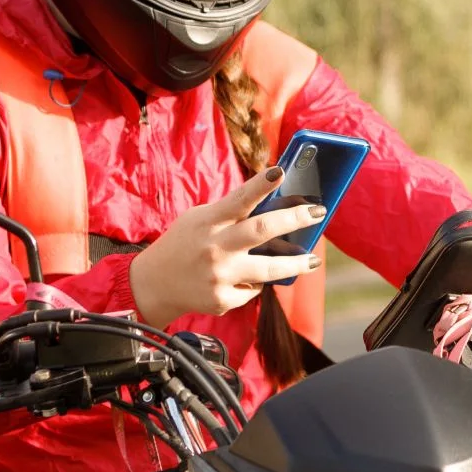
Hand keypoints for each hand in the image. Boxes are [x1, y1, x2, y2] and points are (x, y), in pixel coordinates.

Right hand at [129, 166, 324, 326]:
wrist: (154, 285)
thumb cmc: (185, 243)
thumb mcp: (199, 220)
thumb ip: (229, 214)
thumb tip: (275, 207)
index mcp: (207, 222)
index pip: (238, 199)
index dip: (260, 185)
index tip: (281, 171)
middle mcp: (214, 248)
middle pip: (262, 231)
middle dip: (294, 219)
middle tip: (318, 212)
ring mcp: (219, 276)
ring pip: (268, 270)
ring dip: (295, 264)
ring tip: (312, 261)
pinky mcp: (222, 300)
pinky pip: (252, 290)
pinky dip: (255, 283)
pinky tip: (250, 279)